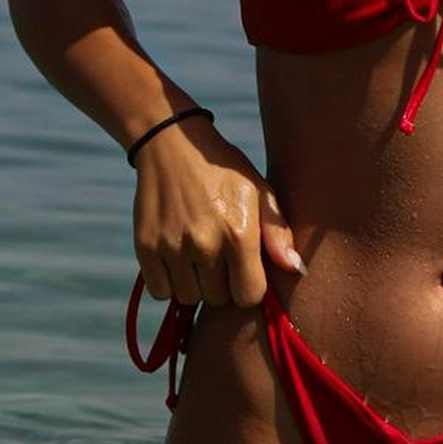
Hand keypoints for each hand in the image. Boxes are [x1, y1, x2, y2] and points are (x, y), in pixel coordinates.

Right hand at [132, 119, 302, 307]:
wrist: (174, 144)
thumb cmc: (224, 171)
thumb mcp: (260, 190)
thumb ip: (278, 232)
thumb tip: (296, 269)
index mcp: (239, 232)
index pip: (249, 296)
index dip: (249, 285)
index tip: (245, 267)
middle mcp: (205, 244)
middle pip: (219, 299)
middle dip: (223, 283)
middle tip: (219, 253)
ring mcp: (172, 247)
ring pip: (189, 298)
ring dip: (196, 284)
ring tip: (199, 253)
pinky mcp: (146, 248)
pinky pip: (161, 292)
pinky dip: (170, 282)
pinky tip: (178, 256)